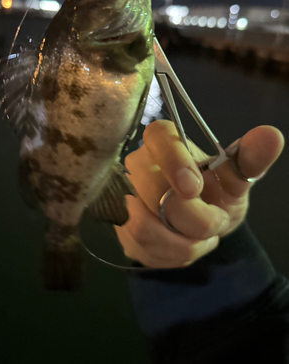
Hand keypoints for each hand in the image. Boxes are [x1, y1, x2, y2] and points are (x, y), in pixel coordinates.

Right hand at [115, 120, 283, 268]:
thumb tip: (271, 136)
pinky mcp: (121, 227)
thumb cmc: (217, 192)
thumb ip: (250, 158)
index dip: (173, 161)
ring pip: (143, 226)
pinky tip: (183, 246)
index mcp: (164, 141)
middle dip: (192, 218)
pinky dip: (172, 256)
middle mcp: (137, 164)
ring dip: (184, 242)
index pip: (158, 137)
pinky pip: (140, 248)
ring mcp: (124, 196)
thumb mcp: (237, 177)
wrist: (201, 221)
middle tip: (215, 223)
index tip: (194, 188)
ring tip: (201, 238)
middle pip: (151, 190)